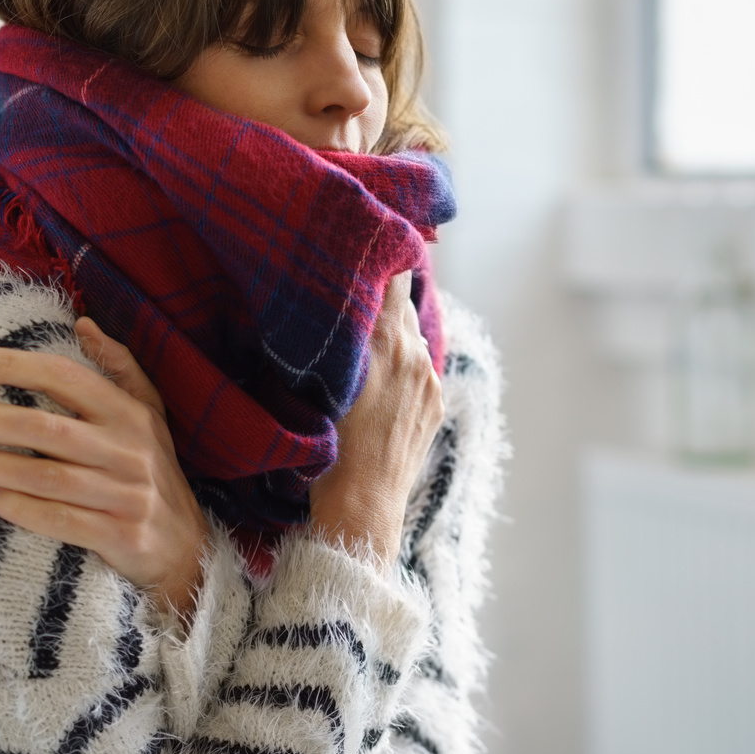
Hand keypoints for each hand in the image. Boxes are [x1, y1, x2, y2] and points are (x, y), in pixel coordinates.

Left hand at [0, 317, 210, 616]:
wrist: (186, 546)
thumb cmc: (153, 470)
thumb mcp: (149, 414)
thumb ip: (120, 367)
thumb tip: (84, 324)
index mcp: (131, 413)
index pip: (65, 377)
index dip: (13, 366)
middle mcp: (130, 450)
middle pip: (47, 428)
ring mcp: (127, 494)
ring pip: (47, 476)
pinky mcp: (120, 535)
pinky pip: (60, 520)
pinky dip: (20, 508)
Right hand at [309, 271, 444, 568]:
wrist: (361, 507)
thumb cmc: (326, 449)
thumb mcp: (319, 383)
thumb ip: (335, 338)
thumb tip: (330, 303)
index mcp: (385, 341)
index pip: (394, 274)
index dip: (382, 254)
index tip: (366, 245)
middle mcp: (415, 354)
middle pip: (403, 301)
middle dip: (380, 294)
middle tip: (353, 289)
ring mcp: (429, 380)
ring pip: (412, 335)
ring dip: (392, 331)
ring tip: (364, 340)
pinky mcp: (435, 403)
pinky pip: (419, 365)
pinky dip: (402, 362)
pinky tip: (379, 378)